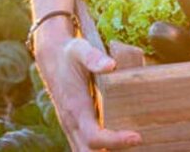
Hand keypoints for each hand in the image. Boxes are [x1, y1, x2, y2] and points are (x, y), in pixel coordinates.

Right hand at [35, 35, 141, 150]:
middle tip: (138, 143)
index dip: (115, 141)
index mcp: (76, 107)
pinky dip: (101, 151)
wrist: (51, 56)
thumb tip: (111, 65)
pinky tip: (120, 145)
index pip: (94, 137)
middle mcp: (72, 123)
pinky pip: (84, 148)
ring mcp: (71, 127)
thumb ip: (94, 57)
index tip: (137, 137)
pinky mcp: (75, 127)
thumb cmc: (70, 53)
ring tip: (132, 146)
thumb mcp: (81, 49)